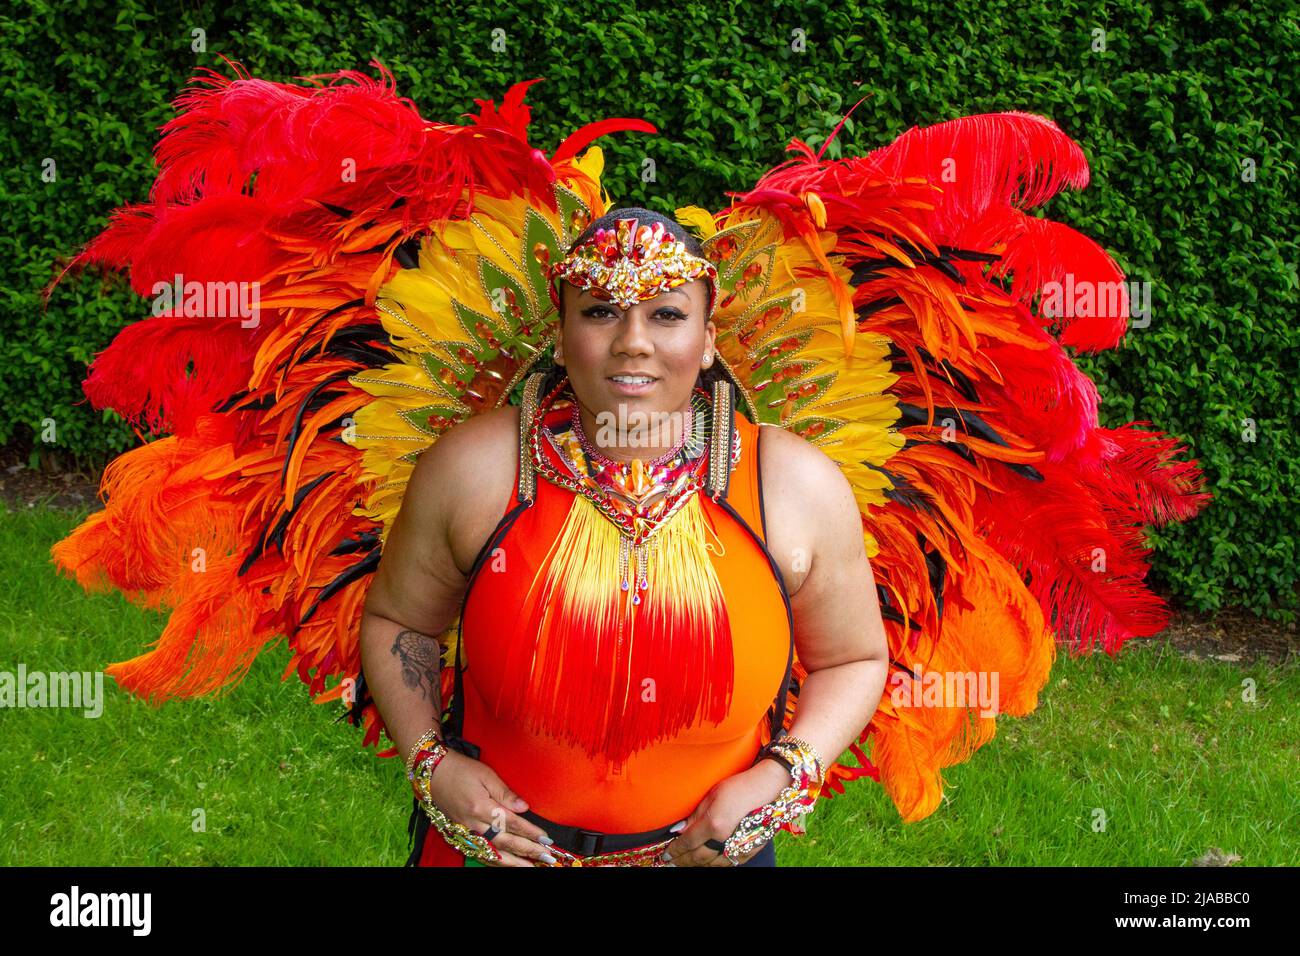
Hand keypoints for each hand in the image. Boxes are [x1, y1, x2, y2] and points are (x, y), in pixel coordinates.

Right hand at [423, 750, 556, 866]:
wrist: (433, 774)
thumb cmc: (461, 770)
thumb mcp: (486, 775)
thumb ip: (505, 793)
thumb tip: (523, 807)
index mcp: (481, 807)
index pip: (512, 824)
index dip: (530, 832)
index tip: (545, 839)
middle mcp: (474, 824)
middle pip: (505, 842)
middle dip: (527, 851)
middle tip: (546, 857)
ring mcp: (467, 832)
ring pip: (493, 853)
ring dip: (513, 862)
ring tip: (530, 867)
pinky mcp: (462, 835)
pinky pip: (481, 854)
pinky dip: (495, 862)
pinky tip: (507, 865)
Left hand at [660, 758, 790, 866]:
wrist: (767, 789)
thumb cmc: (739, 787)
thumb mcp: (711, 796)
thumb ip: (694, 816)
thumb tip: (678, 831)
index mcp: (714, 824)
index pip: (687, 843)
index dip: (674, 850)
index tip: (665, 854)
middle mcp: (724, 840)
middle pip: (697, 857)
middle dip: (682, 860)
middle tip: (671, 862)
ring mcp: (737, 847)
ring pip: (711, 864)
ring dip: (696, 864)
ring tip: (685, 863)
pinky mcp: (748, 850)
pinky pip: (727, 863)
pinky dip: (713, 865)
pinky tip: (707, 862)